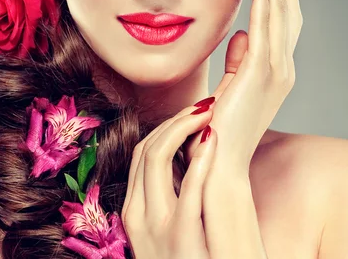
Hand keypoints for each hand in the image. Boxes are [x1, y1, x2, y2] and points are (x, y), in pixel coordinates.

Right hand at [121, 103, 217, 258]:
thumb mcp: (173, 229)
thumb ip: (174, 197)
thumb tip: (189, 158)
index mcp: (134, 212)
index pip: (142, 154)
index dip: (166, 127)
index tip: (191, 115)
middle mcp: (138, 217)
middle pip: (147, 149)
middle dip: (174, 120)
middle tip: (204, 106)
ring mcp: (156, 229)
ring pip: (156, 158)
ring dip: (183, 127)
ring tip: (210, 112)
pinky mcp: (181, 241)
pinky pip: (187, 190)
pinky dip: (199, 159)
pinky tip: (213, 139)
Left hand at [210, 0, 302, 171]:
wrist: (221, 162)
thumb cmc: (222, 127)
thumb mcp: (231, 87)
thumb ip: (238, 60)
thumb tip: (241, 33)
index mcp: (276, 73)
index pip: (283, 26)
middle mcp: (282, 69)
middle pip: (286, 14)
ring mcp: (276, 71)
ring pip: (278, 15)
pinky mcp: (260, 73)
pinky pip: (266, 27)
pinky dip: (267, 0)